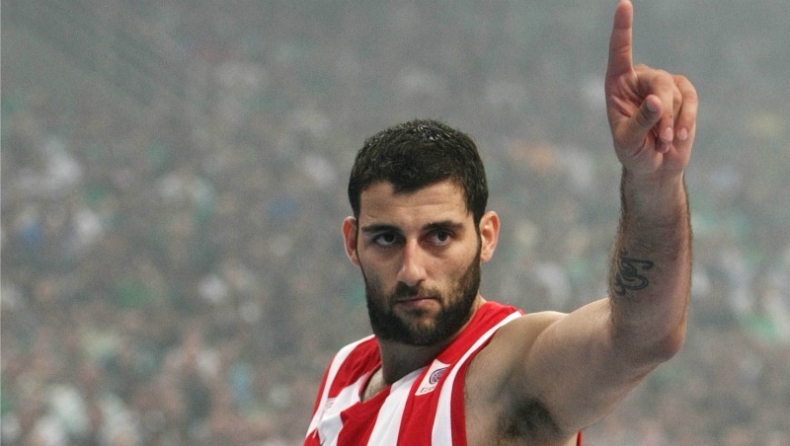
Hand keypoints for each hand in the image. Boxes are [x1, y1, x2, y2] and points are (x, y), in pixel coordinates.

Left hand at [605, 0, 697, 177]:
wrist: (654, 166)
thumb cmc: (633, 153)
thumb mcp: (629, 142)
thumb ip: (641, 122)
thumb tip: (657, 100)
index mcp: (616, 84)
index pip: (619, 52)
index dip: (622, 29)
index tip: (624, 5)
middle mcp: (638, 79)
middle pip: (658, 81)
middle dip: (663, 110)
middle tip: (662, 137)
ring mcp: (662, 84)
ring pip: (675, 91)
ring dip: (672, 121)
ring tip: (663, 142)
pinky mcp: (682, 92)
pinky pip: (690, 98)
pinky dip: (686, 119)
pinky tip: (679, 137)